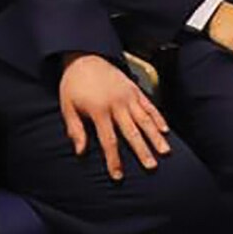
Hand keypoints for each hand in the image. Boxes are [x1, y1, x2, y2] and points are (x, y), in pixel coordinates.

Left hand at [58, 54, 171, 181]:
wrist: (84, 57)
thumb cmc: (73, 84)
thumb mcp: (67, 106)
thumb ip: (75, 129)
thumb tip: (80, 152)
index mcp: (99, 110)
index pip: (109, 140)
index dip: (114, 160)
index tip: (118, 176)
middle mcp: (116, 104)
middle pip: (131, 132)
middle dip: (142, 150)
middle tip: (151, 167)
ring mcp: (128, 95)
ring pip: (145, 119)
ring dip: (155, 136)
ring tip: (165, 151)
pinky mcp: (134, 89)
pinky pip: (149, 104)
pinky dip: (158, 117)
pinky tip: (165, 129)